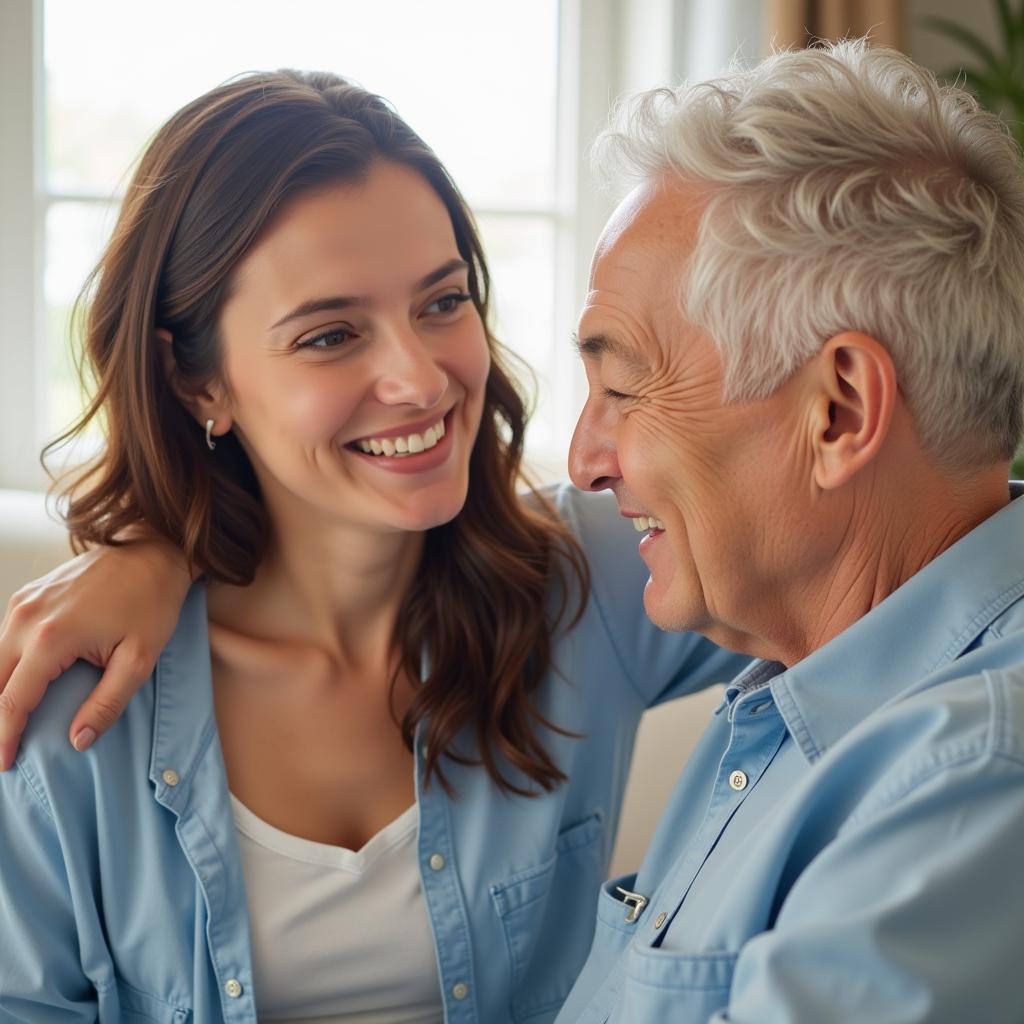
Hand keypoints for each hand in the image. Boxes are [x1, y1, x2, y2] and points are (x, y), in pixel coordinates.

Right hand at [0, 540, 192, 769]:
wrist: (152, 551)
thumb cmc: (152, 604)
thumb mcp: (140, 659)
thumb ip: (107, 703)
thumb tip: (78, 741)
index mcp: (50, 638)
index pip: (12, 702)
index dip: (4, 738)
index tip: (6, 765)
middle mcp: (25, 618)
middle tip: (7, 747)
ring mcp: (22, 602)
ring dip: (1, 691)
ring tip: (13, 721)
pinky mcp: (27, 595)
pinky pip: (5, 639)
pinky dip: (8, 665)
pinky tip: (21, 684)